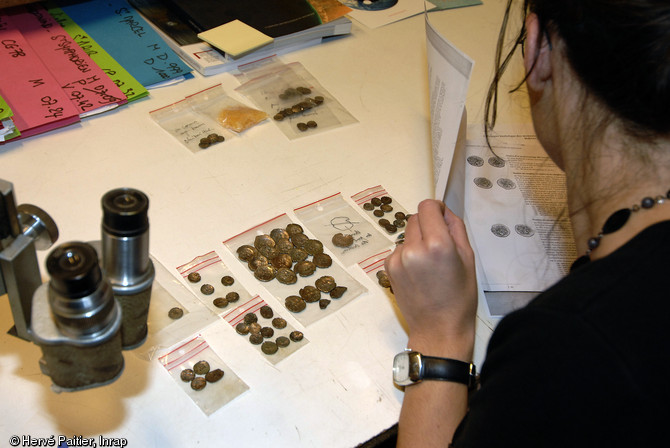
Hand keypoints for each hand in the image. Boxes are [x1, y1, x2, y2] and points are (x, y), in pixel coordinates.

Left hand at [385, 199, 476, 358]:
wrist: (438, 329)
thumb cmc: (459, 298)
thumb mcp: (468, 258)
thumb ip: (456, 228)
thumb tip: (444, 211)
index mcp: (437, 245)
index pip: (428, 207)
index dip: (436, 209)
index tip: (442, 218)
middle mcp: (413, 249)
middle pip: (415, 218)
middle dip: (427, 226)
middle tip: (440, 246)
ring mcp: (397, 259)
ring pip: (406, 234)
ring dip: (417, 241)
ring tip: (430, 265)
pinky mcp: (388, 268)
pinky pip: (399, 250)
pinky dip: (408, 254)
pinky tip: (419, 273)